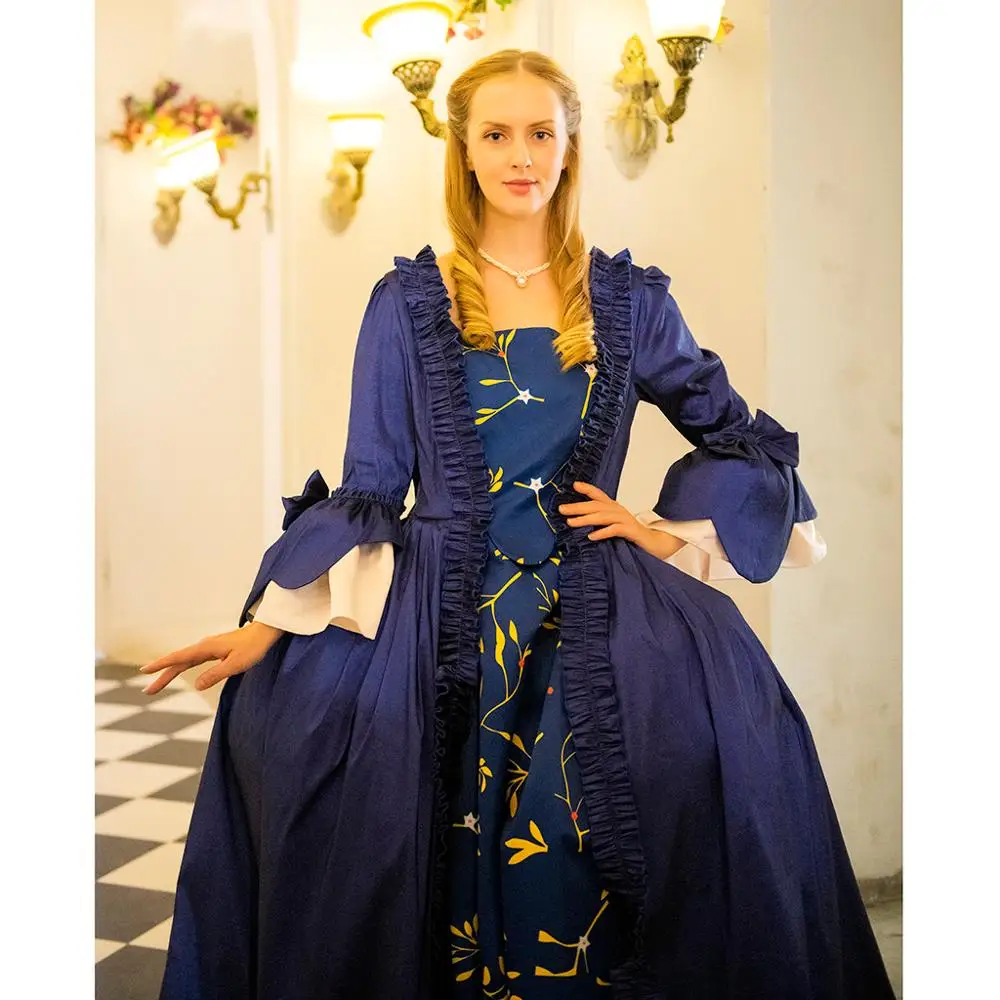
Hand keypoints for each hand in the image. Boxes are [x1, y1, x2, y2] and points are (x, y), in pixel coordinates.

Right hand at [138, 621, 284, 694]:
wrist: (265, 632)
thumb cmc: (253, 647)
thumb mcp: (236, 664)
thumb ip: (216, 674)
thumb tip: (197, 686)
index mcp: (206, 648)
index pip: (179, 658)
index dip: (162, 665)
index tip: (144, 670)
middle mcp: (204, 646)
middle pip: (179, 662)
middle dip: (162, 676)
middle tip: (147, 691)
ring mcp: (209, 647)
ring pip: (185, 661)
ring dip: (170, 672)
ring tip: (157, 685)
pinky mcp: (214, 649)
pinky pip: (193, 660)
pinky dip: (182, 666)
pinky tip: (178, 670)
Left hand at [558, 481, 684, 559]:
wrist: (655, 543)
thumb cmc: (631, 535)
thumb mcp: (613, 525)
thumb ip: (600, 522)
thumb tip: (578, 521)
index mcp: (614, 508)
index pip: (599, 495)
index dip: (587, 489)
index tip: (574, 485)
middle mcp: (619, 510)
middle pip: (596, 506)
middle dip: (578, 507)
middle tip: (561, 509)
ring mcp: (626, 520)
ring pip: (603, 517)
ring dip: (586, 519)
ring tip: (571, 522)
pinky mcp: (631, 531)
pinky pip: (615, 530)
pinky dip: (603, 532)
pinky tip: (591, 536)